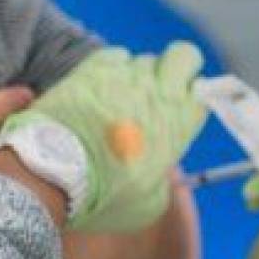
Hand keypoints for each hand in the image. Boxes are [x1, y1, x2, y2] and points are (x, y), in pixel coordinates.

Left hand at [0, 44, 207, 232]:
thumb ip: (161, 180)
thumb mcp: (147, 204)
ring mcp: (124, 76)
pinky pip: (114, 55)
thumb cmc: (100, 195)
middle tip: (163, 86)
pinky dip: (110, 67)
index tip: (182, 107)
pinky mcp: (92, 68)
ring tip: (118, 99)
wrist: (52, 172)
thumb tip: (158, 170)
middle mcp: (157, 92)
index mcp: (177, 124)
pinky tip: (99, 88)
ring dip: (137, 74)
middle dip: (179, 66)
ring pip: (144, 58)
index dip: (193, 97)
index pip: (205, 91)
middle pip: (184, 56)